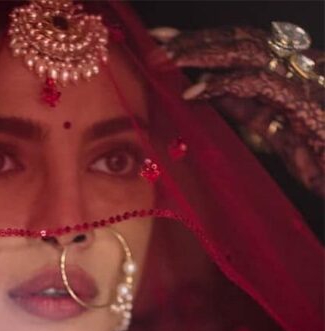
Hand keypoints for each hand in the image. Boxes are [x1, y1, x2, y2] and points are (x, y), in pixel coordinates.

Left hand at [150, 25, 324, 194]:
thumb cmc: (322, 160)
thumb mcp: (276, 132)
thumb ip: (248, 108)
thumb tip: (213, 92)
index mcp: (290, 72)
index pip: (242, 46)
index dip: (204, 41)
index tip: (165, 42)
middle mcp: (298, 67)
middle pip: (241, 40)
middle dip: (196, 38)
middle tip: (154, 40)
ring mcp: (303, 79)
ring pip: (247, 50)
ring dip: (202, 52)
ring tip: (165, 59)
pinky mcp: (303, 100)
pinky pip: (258, 82)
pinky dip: (223, 84)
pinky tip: (194, 91)